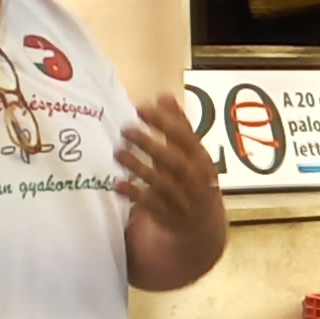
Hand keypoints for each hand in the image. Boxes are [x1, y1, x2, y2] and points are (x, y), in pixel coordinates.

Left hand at [117, 90, 223, 231]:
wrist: (201, 222)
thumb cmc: (194, 178)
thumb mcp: (192, 152)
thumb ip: (178, 125)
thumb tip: (164, 96)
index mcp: (201, 159)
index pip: (185, 138)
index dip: (164, 122)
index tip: (142, 108)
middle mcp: (194, 178)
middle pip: (173, 160)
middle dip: (150, 144)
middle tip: (126, 129)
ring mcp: (181, 197)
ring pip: (160, 181)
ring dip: (138, 167)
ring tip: (118, 152)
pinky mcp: (166, 213)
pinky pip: (149, 203)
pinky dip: (134, 193)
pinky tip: (118, 183)